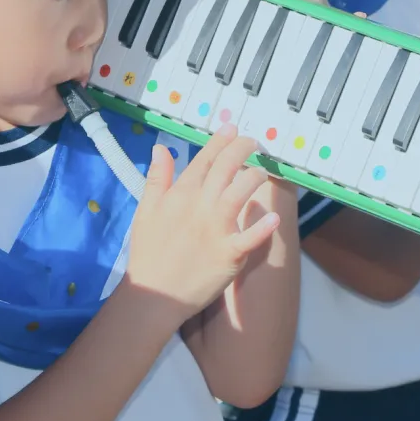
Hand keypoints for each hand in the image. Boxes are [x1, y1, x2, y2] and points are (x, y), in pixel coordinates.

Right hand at [126, 126, 281, 318]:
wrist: (153, 292)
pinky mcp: (229, 253)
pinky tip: (273, 218)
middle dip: (242, 149)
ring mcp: (216, 229)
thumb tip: (161, 148)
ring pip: (240, 193)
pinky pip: (249, 237)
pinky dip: (262, 228)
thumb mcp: (145, 210)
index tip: (232, 128)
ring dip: (253, 177)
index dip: (220, 141)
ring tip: (262, 171)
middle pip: (225, 168)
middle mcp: (200, 205)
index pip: (204, 159)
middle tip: (254, 142)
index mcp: (180, 194)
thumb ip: (157, 178)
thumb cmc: (149, 252)